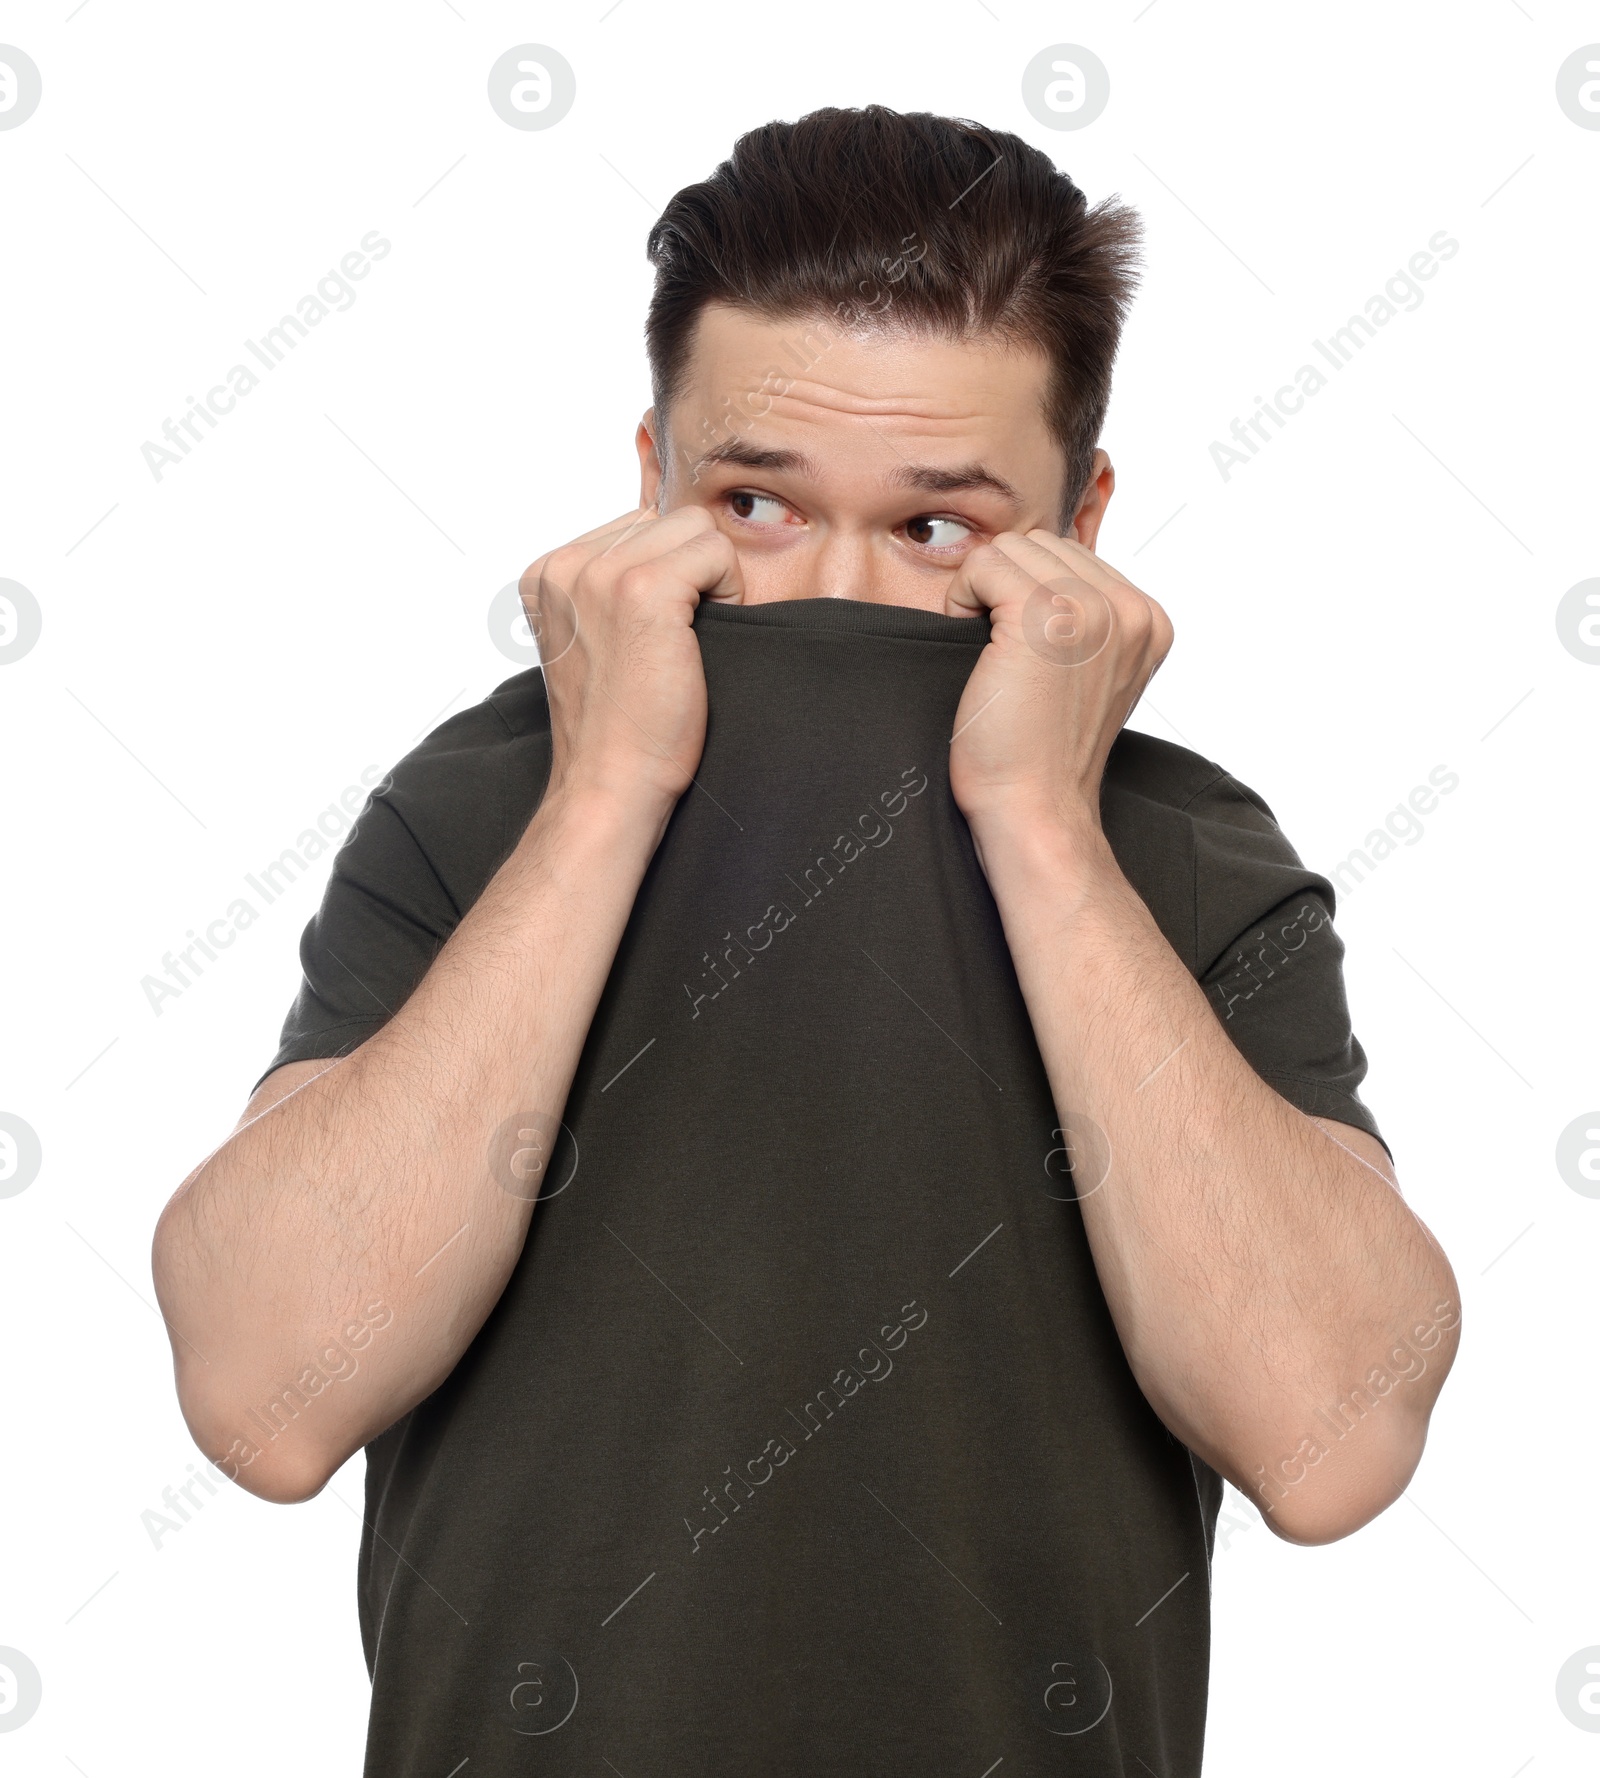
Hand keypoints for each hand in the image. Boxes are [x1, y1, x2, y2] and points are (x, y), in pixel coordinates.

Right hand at [519, 504, 743, 812]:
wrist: (612, 783)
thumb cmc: (620, 725)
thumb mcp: (601, 638)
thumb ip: (619, 583)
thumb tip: (678, 536)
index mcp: (548, 573)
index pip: (637, 525)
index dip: (668, 572)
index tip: (655, 633)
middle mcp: (566, 565)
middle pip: (666, 519)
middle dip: (689, 570)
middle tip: (677, 639)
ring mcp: (599, 574)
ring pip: (694, 526)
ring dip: (709, 578)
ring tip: (687, 638)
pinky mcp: (642, 590)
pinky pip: (715, 550)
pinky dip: (728, 590)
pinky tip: (701, 640)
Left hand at [943, 530, 1172, 836]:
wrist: (1034, 807)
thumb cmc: (1041, 752)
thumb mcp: (1086, 676)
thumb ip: (1084, 620)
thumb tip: (1034, 565)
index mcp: (1148, 620)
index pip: (1070, 557)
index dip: (1028, 595)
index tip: (1026, 656)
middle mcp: (1132, 609)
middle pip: (1042, 544)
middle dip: (1007, 587)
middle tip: (1000, 652)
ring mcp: (1094, 609)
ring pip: (1013, 547)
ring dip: (984, 591)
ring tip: (991, 651)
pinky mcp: (1049, 617)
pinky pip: (984, 563)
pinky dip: (961, 598)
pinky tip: (971, 645)